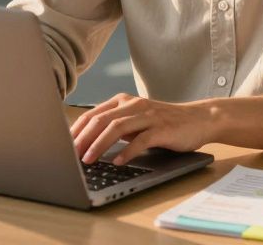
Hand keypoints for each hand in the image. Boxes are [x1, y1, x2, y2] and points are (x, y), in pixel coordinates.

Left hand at [70, 93, 214, 165]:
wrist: (199, 119)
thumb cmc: (164, 123)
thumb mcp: (136, 121)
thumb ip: (115, 127)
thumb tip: (86, 143)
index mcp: (123, 101)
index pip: (92, 114)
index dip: (76, 130)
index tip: (62, 145)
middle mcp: (133, 105)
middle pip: (101, 120)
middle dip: (82, 138)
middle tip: (69, 155)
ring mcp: (148, 115)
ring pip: (117, 128)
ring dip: (99, 145)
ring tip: (88, 160)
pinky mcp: (162, 128)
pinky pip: (141, 140)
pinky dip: (127, 151)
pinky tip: (118, 161)